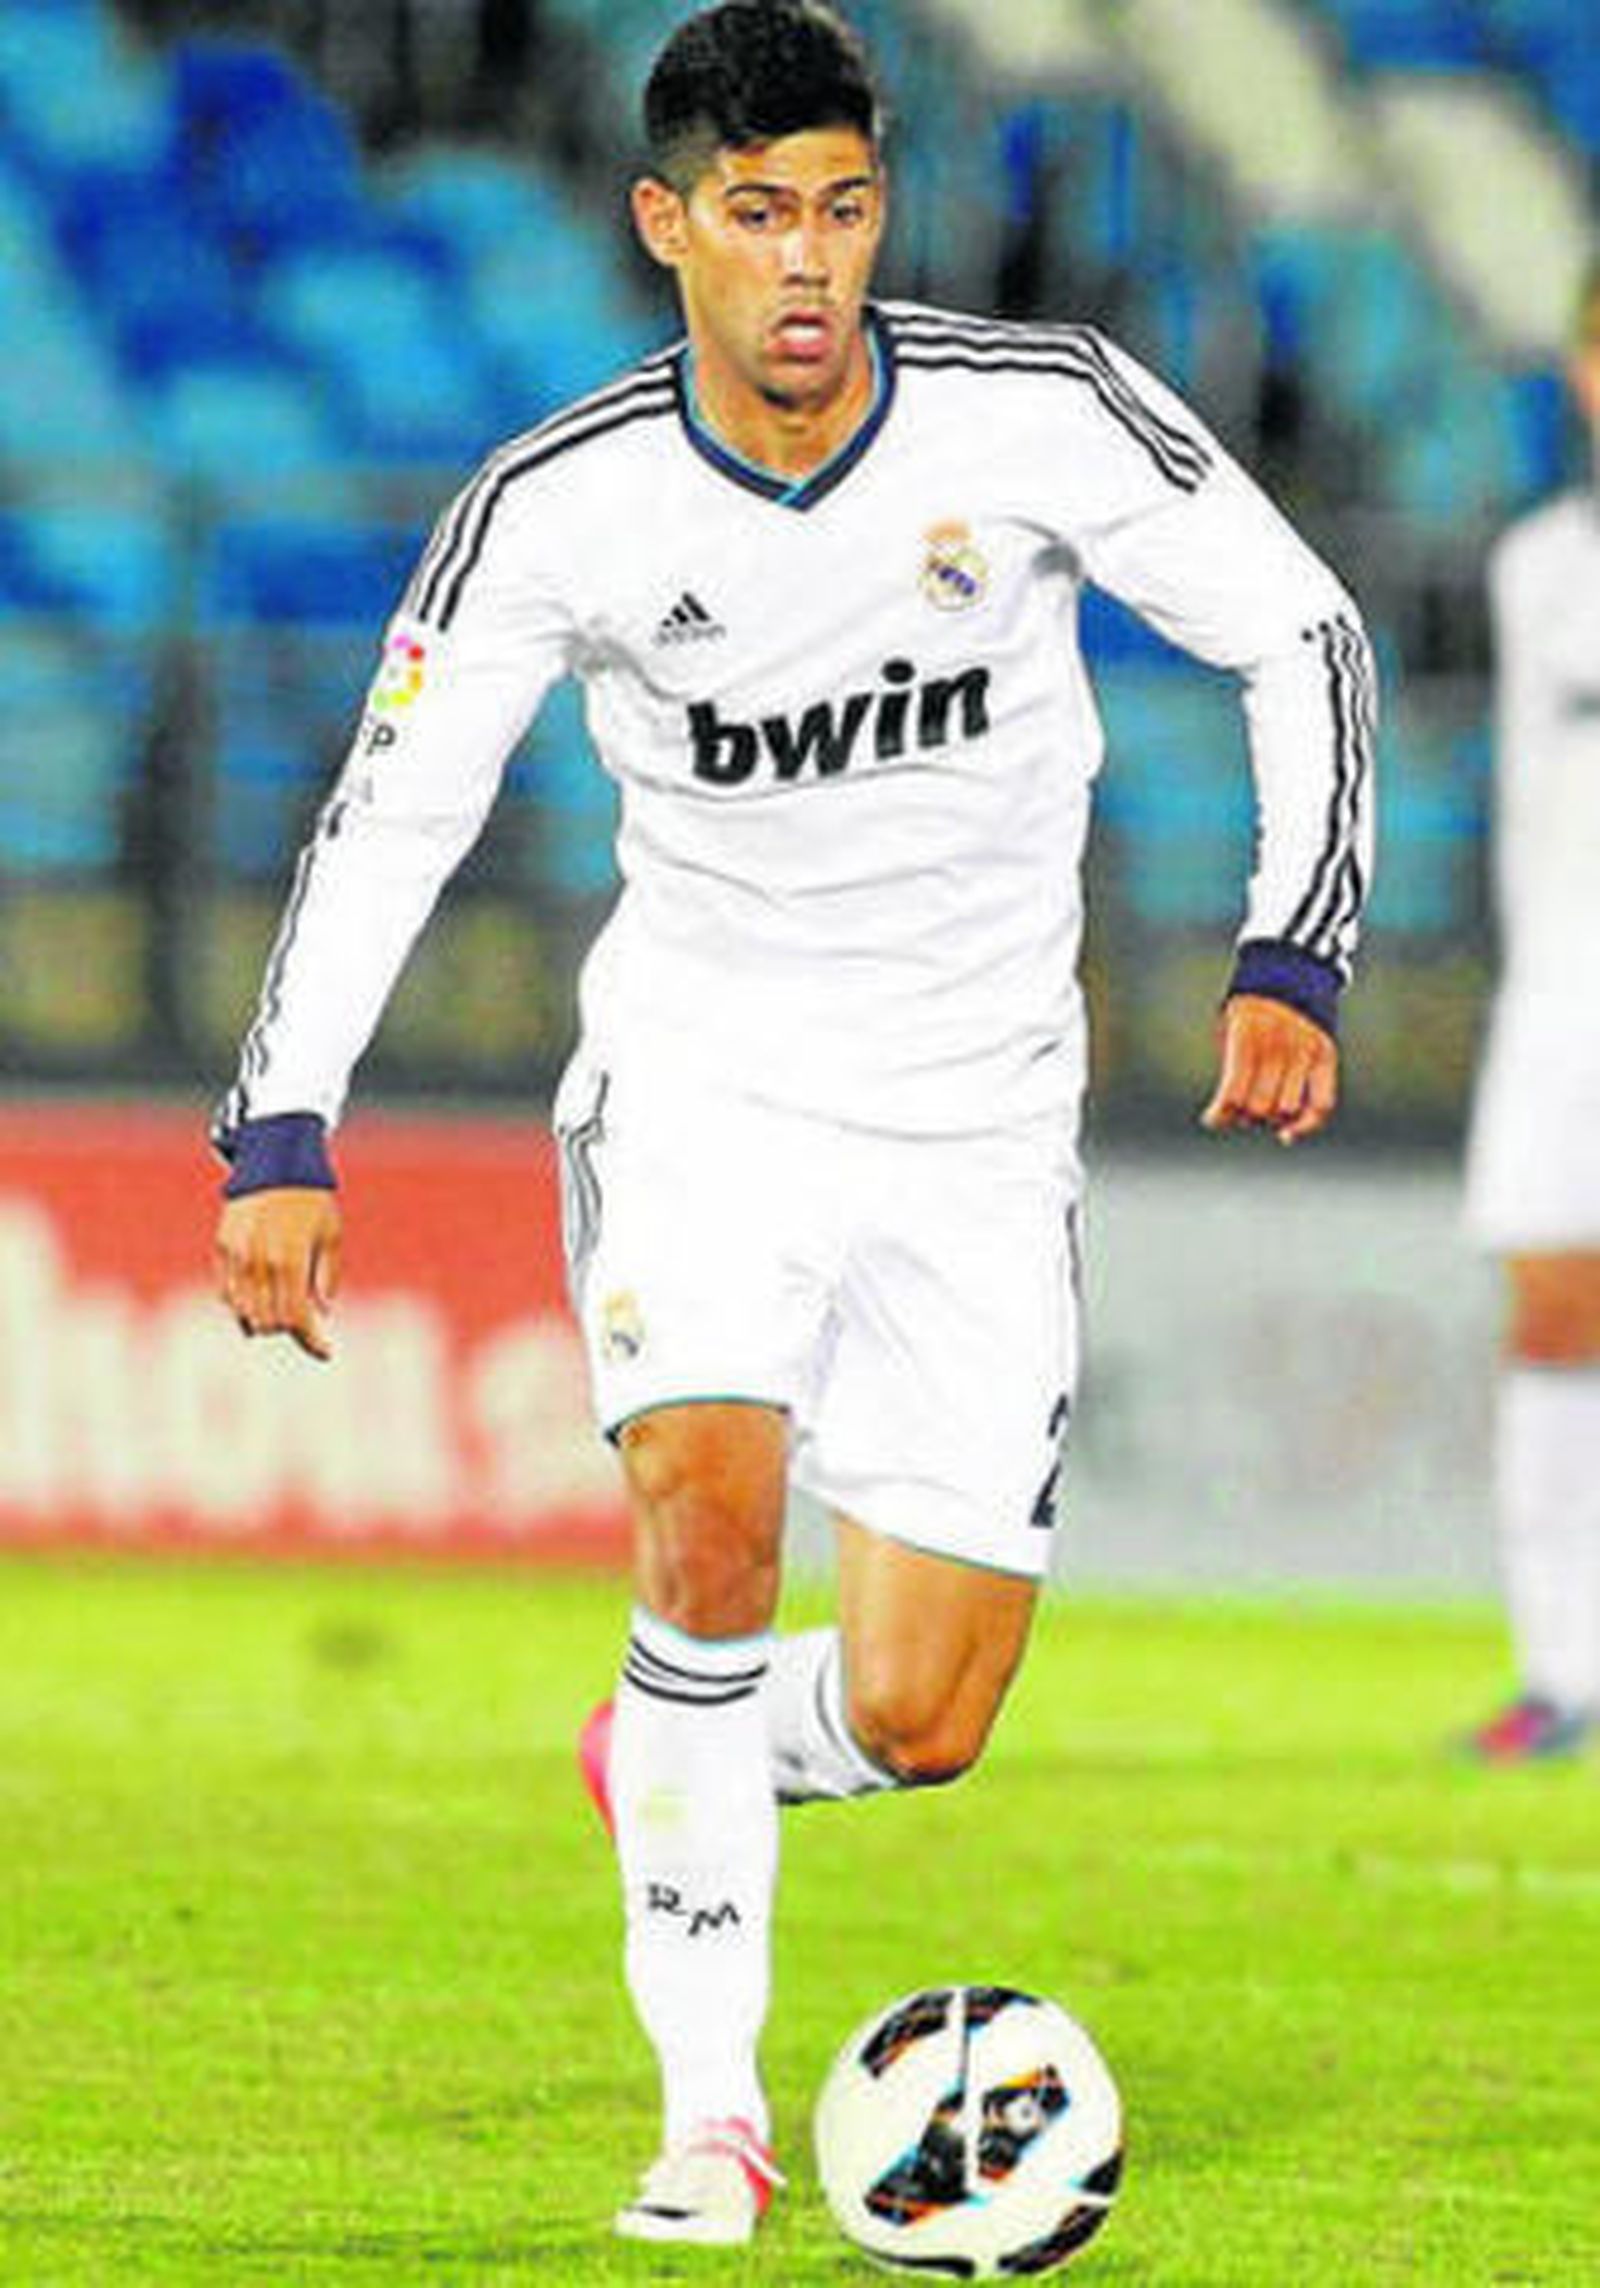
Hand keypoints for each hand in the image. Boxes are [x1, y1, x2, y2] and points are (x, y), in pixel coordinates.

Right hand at [214, 1188, 342, 1360]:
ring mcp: (236, 1256)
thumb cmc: (312, 1197)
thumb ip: (327, 1277)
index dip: (312, 1342)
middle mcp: (259, 1263)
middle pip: (270, 1322)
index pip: (296, 1319)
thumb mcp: (332, 1235)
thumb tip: (321, 1312)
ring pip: (245, 1312)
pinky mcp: (222, 1247)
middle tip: (308, 1323)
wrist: (276, 1159)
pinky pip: (227, 1292)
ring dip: (265, 1321)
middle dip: (291, 1329)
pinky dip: (244, 1305)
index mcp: (290, 1261)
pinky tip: (259, 1302)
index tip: (326, 1352)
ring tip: (283, 1314)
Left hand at [1198, 994, 1337, 1145]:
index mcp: (1247, 1036)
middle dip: (1243, 1116)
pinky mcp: (1326, 1056)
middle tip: (1239, 1109)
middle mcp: (1279, 1046)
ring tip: (1262, 1110)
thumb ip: (1231, 1067)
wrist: (1290, 968)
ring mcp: (1306, 1051)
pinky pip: (1322, 1104)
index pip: (1232, 1093)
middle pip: (1259, 1108)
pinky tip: (1287, 1133)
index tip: (1212, 1118)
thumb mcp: (1228, 1026)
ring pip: (1287, 1110)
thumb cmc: (1250, 1005)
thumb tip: (1231, 1113)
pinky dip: (1305, 1126)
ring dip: (1270, 1119)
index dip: (1218, 1114)